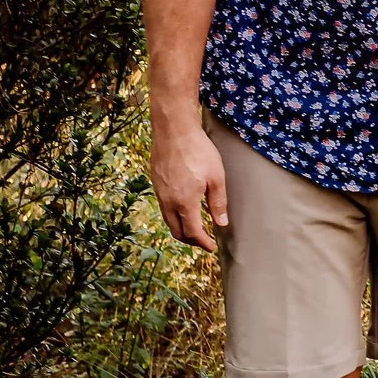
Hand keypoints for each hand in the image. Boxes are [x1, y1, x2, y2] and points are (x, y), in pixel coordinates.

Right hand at [151, 120, 229, 251]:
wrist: (174, 130)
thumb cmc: (198, 151)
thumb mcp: (216, 177)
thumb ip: (218, 203)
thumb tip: (221, 223)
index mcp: (185, 202)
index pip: (192, 233)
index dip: (203, 243)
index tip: (211, 246)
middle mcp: (168, 201)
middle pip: (177, 231)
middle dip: (190, 240)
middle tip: (203, 240)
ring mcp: (159, 192)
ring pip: (168, 220)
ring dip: (181, 228)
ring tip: (194, 228)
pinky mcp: (156, 183)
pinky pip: (163, 207)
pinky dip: (174, 215)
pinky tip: (184, 209)